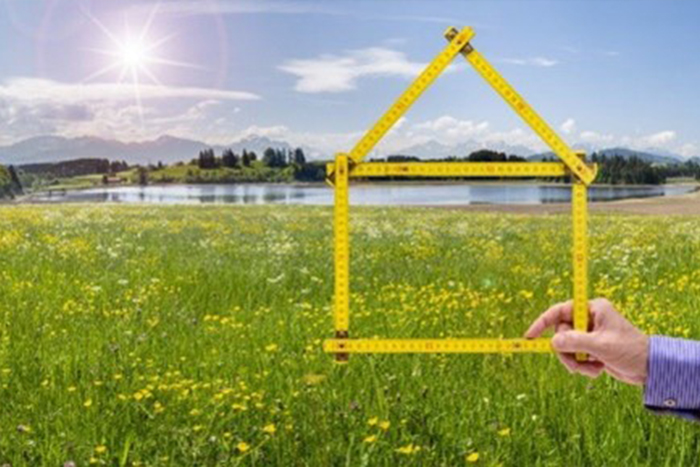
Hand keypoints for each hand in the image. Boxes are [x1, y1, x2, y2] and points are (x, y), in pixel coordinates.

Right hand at [525, 298, 648, 384]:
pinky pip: (575, 357)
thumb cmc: (630, 350)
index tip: (530, 336)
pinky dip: (583, 366)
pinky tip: (597, 370)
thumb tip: (552, 342)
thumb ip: (575, 342)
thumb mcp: (601, 346)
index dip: (542, 322)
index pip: (559, 311)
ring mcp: (590, 334)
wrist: (650, 368)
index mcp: (592, 309)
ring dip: (576, 362)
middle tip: (576, 364)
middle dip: (567, 352)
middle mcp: (589, 319)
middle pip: (561, 333)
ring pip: (566, 347)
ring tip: (592, 369)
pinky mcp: (592, 348)